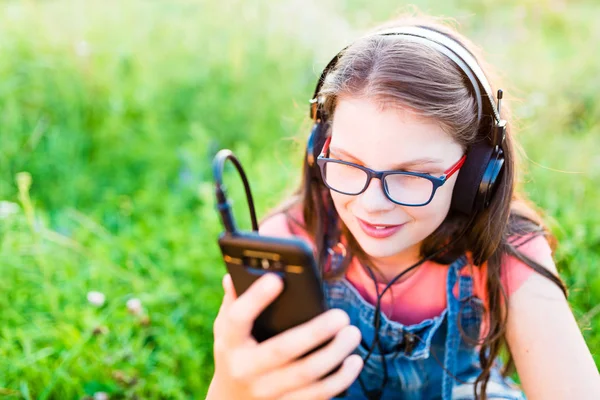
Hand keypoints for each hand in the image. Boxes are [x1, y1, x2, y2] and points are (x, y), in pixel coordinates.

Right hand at [207, 273, 362, 399]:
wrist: (232, 399)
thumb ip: (234, 300)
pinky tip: (353, 361)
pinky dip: (340, 379)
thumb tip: (235, 273)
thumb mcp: (226, 328)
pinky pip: (317, 395)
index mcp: (229, 342)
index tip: (276, 279)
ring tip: (353, 333)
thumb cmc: (236, 351)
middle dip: (315, 332)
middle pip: (282, 349)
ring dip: (335, 354)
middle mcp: (245, 368)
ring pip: (306, 375)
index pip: (238, 318)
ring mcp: (266, 391)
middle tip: (341, 316)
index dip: (255, 298)